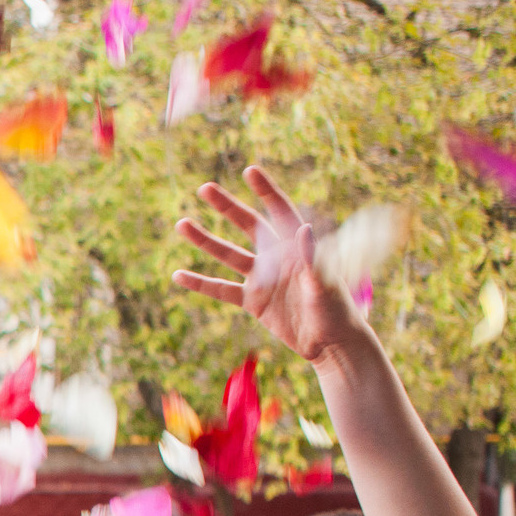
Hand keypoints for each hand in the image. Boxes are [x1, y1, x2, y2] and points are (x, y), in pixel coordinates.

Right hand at [170, 166, 369, 367]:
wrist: (331, 344)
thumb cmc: (337, 312)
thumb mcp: (327, 284)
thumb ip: (313, 258)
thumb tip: (304, 229)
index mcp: (298, 247)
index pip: (279, 211)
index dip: (265, 191)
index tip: (249, 171)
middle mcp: (278, 257)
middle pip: (248, 226)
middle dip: (227, 207)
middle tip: (205, 188)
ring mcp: (263, 279)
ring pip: (228, 255)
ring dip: (205, 240)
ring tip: (182, 224)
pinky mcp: (253, 301)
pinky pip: (222, 290)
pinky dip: (200, 283)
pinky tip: (178, 275)